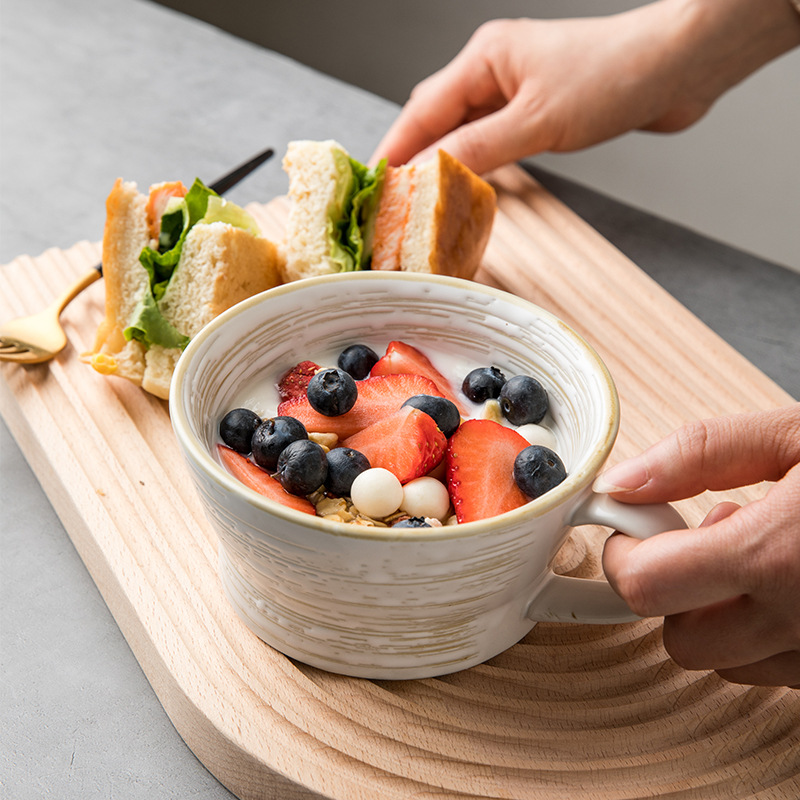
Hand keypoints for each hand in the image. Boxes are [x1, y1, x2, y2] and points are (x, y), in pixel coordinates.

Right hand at [372, 0, 799, 173]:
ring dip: (443, 165)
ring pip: (463, 132)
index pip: (422, 110)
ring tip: (420, 201)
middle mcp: (495, 72)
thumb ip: (477, 150)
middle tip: (391, 201)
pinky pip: (492, 141)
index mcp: (485, 59)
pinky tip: (467, 186)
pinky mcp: (539, 111)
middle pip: (436, 119)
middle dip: (411, 159)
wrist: (678, 69)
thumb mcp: (536, 120)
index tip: (371, 185)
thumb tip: (426, 174)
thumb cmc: (612, 77)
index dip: (393, 150)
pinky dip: (475, 166)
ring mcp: (517, 91)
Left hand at [598, 404, 799, 687]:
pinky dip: (764, 636)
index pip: (645, 587)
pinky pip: (774, 672)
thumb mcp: (795, 436)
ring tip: (760, 559)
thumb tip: (623, 481)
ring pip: (727, 664)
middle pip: (679, 640)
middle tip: (705, 541)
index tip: (629, 529)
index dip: (623, 555)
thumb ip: (703, 455)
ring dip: (720, 617)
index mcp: (774, 555)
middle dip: (673, 591)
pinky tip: (788, 586)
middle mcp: (798, 620)